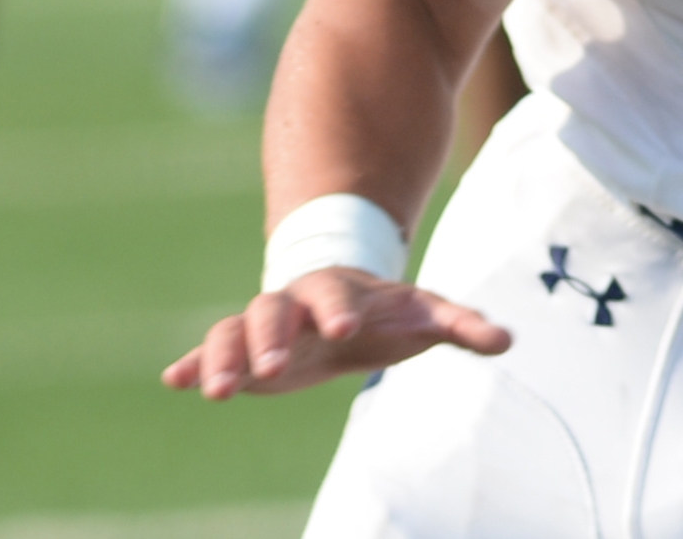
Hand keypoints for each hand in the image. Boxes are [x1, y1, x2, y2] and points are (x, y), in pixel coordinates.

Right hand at [162, 267, 509, 399]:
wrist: (339, 299)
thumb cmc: (387, 311)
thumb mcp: (424, 314)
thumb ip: (460, 324)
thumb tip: (507, 340)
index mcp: (338, 292)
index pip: (335, 295)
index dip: (339, 307)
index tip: (343, 327)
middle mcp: (293, 305)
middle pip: (272, 311)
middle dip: (268, 337)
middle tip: (271, 370)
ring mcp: (263, 326)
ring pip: (233, 331)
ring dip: (223, 356)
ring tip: (214, 389)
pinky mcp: (244, 351)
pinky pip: (212, 352)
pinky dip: (194, 363)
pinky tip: (176, 381)